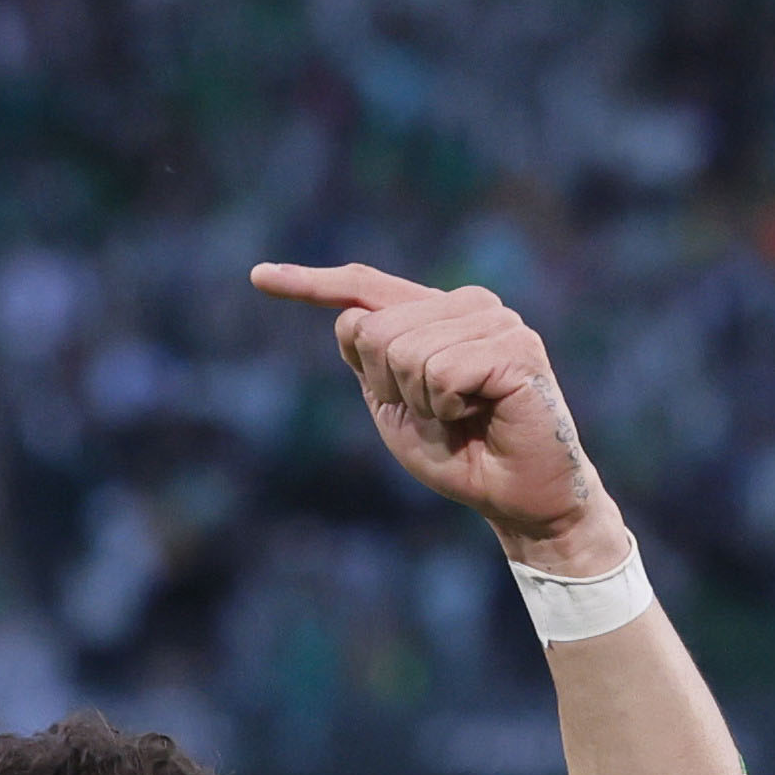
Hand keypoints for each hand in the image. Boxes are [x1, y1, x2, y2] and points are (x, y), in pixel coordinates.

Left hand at [248, 261, 627, 571]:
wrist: (517, 497)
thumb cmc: (459, 454)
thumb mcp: (395, 409)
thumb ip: (371, 364)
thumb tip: (348, 319)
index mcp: (436, 313)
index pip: (365, 288)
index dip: (310, 284)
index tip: (257, 277)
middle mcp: (468, 305)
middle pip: (374, 329)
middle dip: (390, 386)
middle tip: (437, 414)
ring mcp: (496, 321)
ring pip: (404, 351)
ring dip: (422, 401)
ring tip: (460, 415)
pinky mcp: (517, 348)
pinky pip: (441, 371)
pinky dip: (446, 405)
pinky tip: (480, 413)